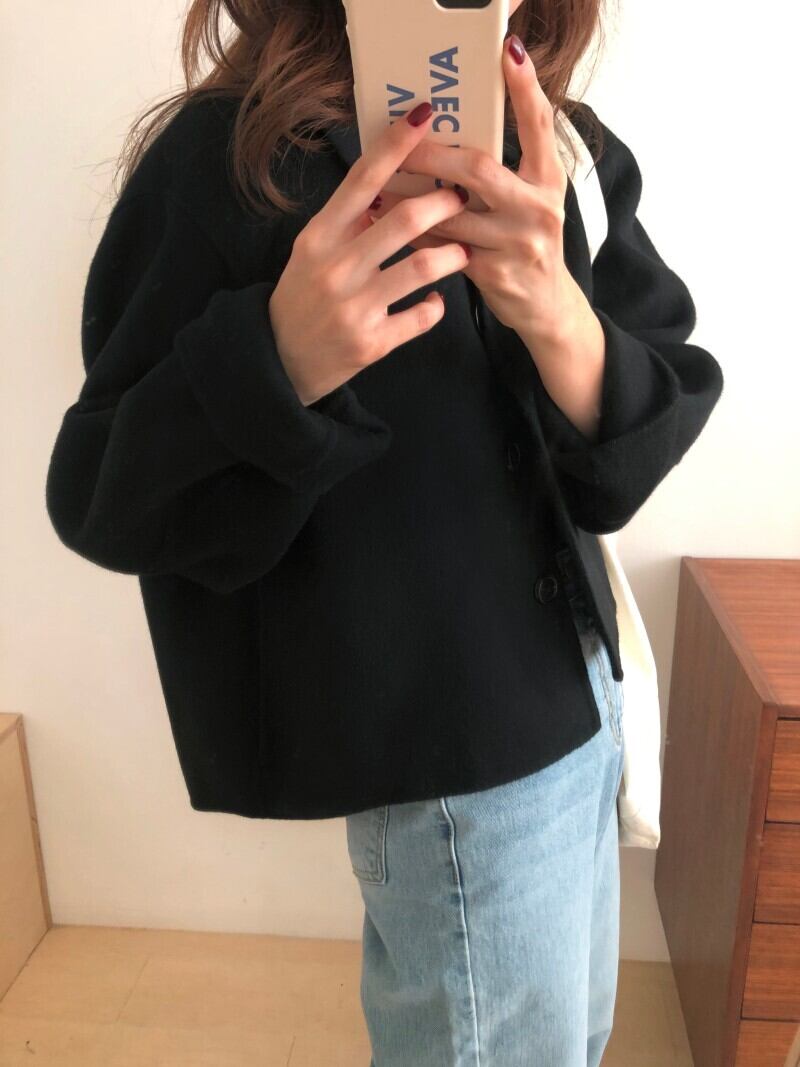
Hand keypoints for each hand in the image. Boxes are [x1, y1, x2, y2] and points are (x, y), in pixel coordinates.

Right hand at [268, 101, 469, 406]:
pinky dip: (436, 306)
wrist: (278, 361)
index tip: (424, 118)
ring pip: (421, 269)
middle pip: (403, 221)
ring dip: (452, 255)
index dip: (396, 146)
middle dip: (443, 203)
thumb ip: (348, 221)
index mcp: (318, 237)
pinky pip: (421, 317)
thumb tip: (392, 180)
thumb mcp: (313, 252)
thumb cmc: (302, 297)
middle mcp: (335, 269)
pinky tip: (437, 299)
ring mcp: (354, 308)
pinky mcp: (372, 344)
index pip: (361, 180)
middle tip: (462, 198)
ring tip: (463, 250)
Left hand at [379, 34, 579, 346]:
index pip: (539, 124)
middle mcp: (539, 208)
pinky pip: (442, 246)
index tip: (509, 52)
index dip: (525, 88)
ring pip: (450, 211)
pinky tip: (392, 224)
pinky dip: (415, 233)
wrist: (546, 308)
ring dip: (410, 196)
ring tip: (381, 183)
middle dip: (432, 152)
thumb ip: (506, 170)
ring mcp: (518, 243)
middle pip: (477, 168)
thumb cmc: (527, 244)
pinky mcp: (495, 273)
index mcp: (549, 180)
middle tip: (402, 137)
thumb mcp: (530, 199)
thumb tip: (455, 131)